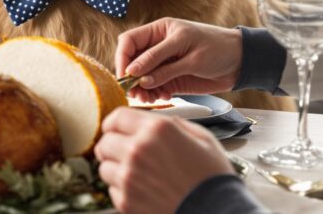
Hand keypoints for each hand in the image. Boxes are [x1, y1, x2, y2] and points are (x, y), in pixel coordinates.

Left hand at [95, 107, 233, 213]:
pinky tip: (144, 191)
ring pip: (104, 167)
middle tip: (124, 153)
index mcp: (156, 130)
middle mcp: (138, 150)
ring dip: (116, 168)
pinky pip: (112, 189)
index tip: (114, 129)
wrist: (219, 212)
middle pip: (104, 142)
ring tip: (138, 174)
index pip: (116, 118)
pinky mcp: (126, 201)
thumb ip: (171, 123)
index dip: (114, 123)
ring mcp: (129, 177)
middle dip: (113, 146)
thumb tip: (151, 120)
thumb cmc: (213, 177)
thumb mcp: (201, 138)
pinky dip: (123, 189)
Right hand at [116, 18, 242, 101]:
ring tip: (149, 98)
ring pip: (141, 76)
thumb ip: (162, 65)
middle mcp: (157, 47)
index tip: (126, 76)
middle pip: (131, 61)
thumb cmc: (218, 49)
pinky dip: (154, 93)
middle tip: (135, 93)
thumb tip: (135, 75)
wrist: (242, 64)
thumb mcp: (190, 54)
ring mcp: (164, 64)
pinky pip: (154, 86)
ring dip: (141, 88)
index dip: (123, 58)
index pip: (129, 41)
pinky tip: (163, 97)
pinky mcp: (171, 78)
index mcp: (159, 31)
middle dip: (131, 77)